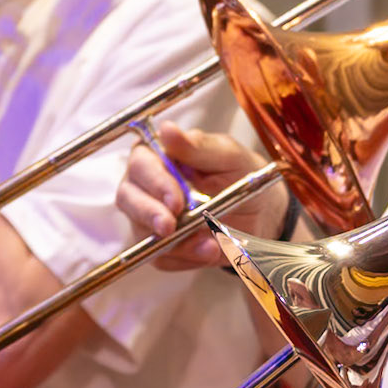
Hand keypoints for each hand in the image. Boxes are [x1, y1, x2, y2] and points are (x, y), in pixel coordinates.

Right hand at [115, 123, 288, 268]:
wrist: (259, 209)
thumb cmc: (239, 173)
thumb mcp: (227, 156)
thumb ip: (198, 146)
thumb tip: (167, 129)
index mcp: (157, 156)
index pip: (140, 165)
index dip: (155, 183)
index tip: (176, 200)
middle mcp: (145, 187)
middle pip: (128, 199)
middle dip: (149, 215)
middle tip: (170, 226)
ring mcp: (149, 219)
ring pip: (142, 233)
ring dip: (176, 242)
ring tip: (210, 244)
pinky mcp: (160, 247)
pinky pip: (162, 258)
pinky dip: (187, 257)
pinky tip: (209, 249)